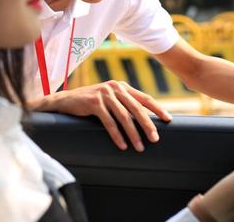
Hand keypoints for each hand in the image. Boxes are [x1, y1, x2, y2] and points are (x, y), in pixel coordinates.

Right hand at [30, 80, 171, 151]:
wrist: (65, 101)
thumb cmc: (90, 103)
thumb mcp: (109, 99)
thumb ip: (123, 103)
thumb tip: (144, 119)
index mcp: (122, 86)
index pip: (144, 98)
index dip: (157, 108)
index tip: (169, 120)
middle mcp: (115, 88)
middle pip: (137, 108)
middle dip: (148, 125)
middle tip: (155, 139)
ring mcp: (105, 94)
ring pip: (124, 117)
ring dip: (133, 134)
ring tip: (140, 147)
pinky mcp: (94, 102)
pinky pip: (109, 121)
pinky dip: (117, 135)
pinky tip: (122, 145)